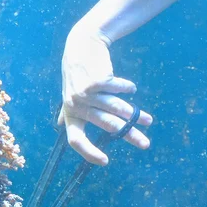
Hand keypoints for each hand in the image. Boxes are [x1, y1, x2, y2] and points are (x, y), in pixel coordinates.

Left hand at [60, 24, 152, 164]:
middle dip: (128, 135)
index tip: (105, 161)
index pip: (76, 140)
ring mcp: (85, 94)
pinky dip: (126, 88)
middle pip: (106, 126)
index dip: (88, 153)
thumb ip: (65, 111)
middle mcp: (76, 106)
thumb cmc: (76, 73)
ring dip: (134, 115)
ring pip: (116, 108)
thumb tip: (59, 125)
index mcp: (69, 114)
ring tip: (147, 120)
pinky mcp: (97, 81)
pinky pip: (117, 89)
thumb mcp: (68, 94)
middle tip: (145, 144)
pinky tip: (131, 88)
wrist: (80, 45)